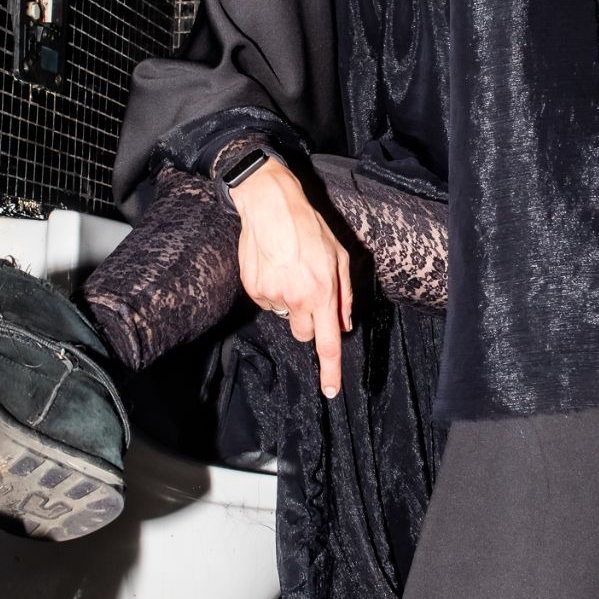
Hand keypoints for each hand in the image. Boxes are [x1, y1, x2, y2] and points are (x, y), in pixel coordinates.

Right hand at [229, 158, 353, 397]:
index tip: (330, 391)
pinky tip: (274, 266)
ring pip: (284, 316)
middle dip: (308, 321)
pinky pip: (267, 302)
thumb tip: (343, 324)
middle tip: (308, 292)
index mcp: (322, 293)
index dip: (330, 370)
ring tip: (289, 270)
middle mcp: (296, 299)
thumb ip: (344, 294)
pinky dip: (272, 290)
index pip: (328, 343)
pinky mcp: (253, 289)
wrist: (270, 206)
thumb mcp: (339, 257)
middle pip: (304, 334)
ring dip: (289, 302)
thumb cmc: (309, 228)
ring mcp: (272, 295)